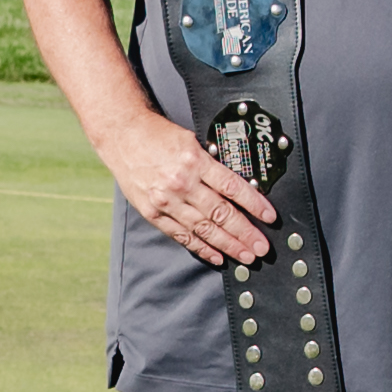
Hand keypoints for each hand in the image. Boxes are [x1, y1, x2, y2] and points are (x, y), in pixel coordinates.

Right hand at [102, 113, 277, 264]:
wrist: (122, 135)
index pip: (232, 187)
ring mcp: (165, 201)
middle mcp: (181, 183)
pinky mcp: (152, 213)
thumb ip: (211, 164)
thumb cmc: (158, 135)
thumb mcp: (191, 141)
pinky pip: (181, 235)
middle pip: (220, 213)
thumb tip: (238, 187)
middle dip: (244, 233)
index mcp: (195, 161)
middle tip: (261, 247)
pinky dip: (201, 248)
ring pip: (203, 228)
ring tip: (246, 255)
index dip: (254, 204)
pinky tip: (217, 256)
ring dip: (228, 245)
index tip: (269, 217)